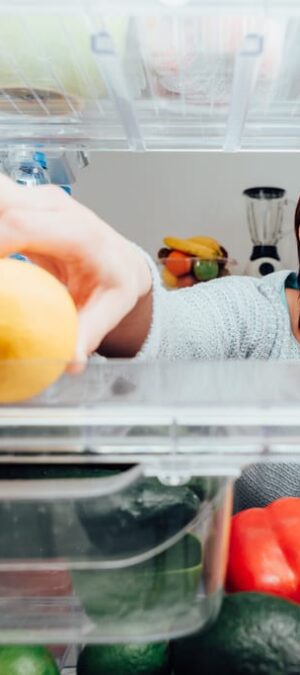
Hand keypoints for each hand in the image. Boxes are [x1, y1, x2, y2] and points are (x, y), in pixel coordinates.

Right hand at [0, 174, 151, 362]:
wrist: (121, 261)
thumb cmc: (114, 282)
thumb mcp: (110, 310)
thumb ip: (87, 333)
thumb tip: (70, 361)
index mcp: (78, 232)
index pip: (20, 225)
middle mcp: (56, 207)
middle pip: (3, 203)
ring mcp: (38, 199)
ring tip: (2, 268)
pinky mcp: (24, 202)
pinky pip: (0, 204)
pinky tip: (0, 259)